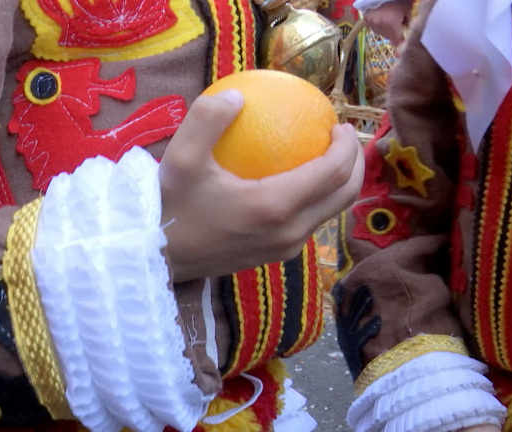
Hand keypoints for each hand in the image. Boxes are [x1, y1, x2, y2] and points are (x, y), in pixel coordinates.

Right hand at [159, 89, 363, 281]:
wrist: (155, 257)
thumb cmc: (169, 207)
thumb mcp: (181, 157)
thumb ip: (208, 119)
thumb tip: (236, 95)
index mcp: (274, 205)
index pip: (333, 172)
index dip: (346, 145)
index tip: (337, 122)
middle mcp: (289, 231)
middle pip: (344, 196)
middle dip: (355, 163)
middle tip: (342, 138)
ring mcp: (285, 248)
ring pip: (330, 213)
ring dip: (339, 184)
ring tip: (326, 156)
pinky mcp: (275, 255)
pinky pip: (310, 224)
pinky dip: (317, 199)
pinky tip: (297, 180)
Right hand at [363, 0, 411, 45]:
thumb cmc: (396, 1)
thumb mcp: (407, 9)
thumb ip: (409, 22)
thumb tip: (408, 30)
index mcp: (392, 26)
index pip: (397, 42)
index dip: (401, 42)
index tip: (404, 40)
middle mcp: (381, 28)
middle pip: (390, 38)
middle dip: (394, 34)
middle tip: (397, 24)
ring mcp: (373, 25)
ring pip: (382, 33)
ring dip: (386, 30)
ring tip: (389, 20)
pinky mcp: (367, 21)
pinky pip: (375, 28)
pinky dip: (379, 25)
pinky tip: (382, 18)